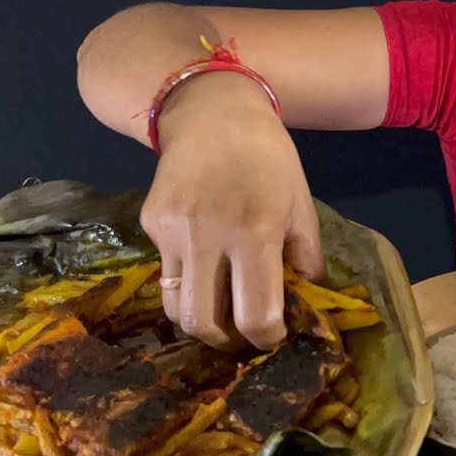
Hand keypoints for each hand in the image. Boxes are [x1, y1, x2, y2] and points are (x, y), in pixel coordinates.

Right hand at [139, 74, 325, 349]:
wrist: (213, 112)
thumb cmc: (268, 158)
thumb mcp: (301, 203)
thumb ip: (304, 254)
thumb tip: (304, 296)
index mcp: (256, 232)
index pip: (256, 314)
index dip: (267, 338)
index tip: (275, 336)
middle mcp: (208, 236)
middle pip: (204, 322)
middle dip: (227, 342)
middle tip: (243, 338)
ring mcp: (173, 231)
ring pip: (176, 305)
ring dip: (200, 320)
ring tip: (222, 314)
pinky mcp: (150, 223)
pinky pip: (166, 271)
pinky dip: (187, 281)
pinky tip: (206, 263)